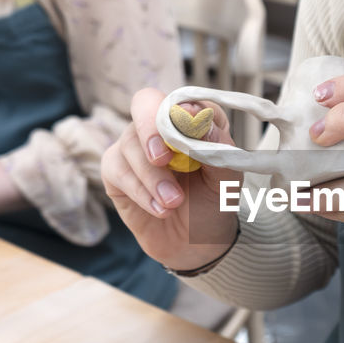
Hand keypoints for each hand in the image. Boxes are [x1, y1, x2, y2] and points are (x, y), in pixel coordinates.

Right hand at [100, 88, 240, 269]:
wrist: (196, 242)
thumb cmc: (212, 201)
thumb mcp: (227, 179)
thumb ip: (218, 148)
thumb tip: (200, 121)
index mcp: (191, 119)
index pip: (182, 100)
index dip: (184, 111)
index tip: (195, 129)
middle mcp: (159, 125)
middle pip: (144, 103)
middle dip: (151, 128)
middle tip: (163, 158)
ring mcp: (135, 146)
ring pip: (131, 144)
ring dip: (153, 177)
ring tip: (174, 203)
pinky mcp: (116, 171)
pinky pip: (118, 171)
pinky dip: (141, 192)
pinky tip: (160, 210)